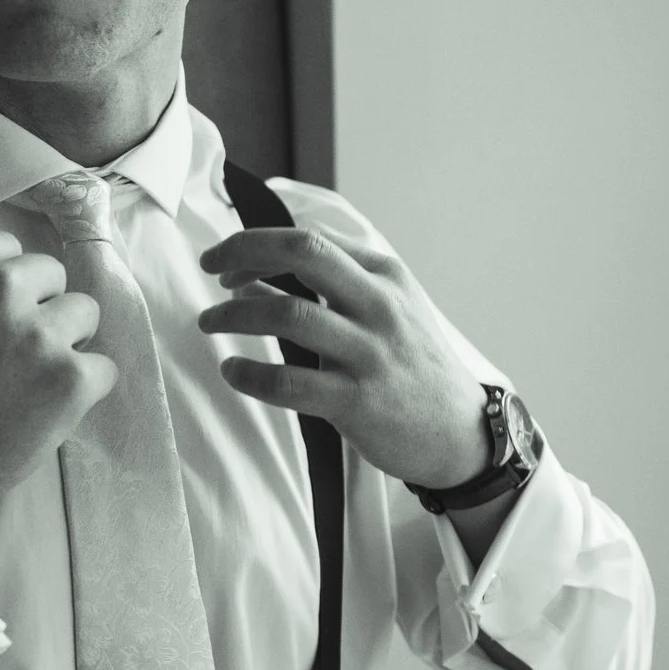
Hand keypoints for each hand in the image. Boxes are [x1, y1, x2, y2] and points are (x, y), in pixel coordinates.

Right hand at [0, 229, 115, 545]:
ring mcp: (37, 332)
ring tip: (24, 385)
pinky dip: (82, 392)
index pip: (8, 249)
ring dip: (64, 345)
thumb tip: (12, 293)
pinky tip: (42, 413)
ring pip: (85, 315)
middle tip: (7, 357)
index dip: (4, 290)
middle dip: (37, 311)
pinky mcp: (68, 380)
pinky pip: (104, 369)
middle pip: (52, 276)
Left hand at [194, 228, 491, 491]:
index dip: (259, 244)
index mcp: (386, 275)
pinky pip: (288, 383)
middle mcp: (380, 305)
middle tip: (209, 268)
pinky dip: (249, 374)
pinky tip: (232, 371)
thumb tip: (252, 277)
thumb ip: (334, 287)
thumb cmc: (413, 366)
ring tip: (209, 323)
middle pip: (304, 254)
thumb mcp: (391, 308)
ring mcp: (370, 353)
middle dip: (243, 252)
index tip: (228, 263)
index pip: (312, 239)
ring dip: (235, 315)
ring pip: (289, 316)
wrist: (459, 430)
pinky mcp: (356, 401)